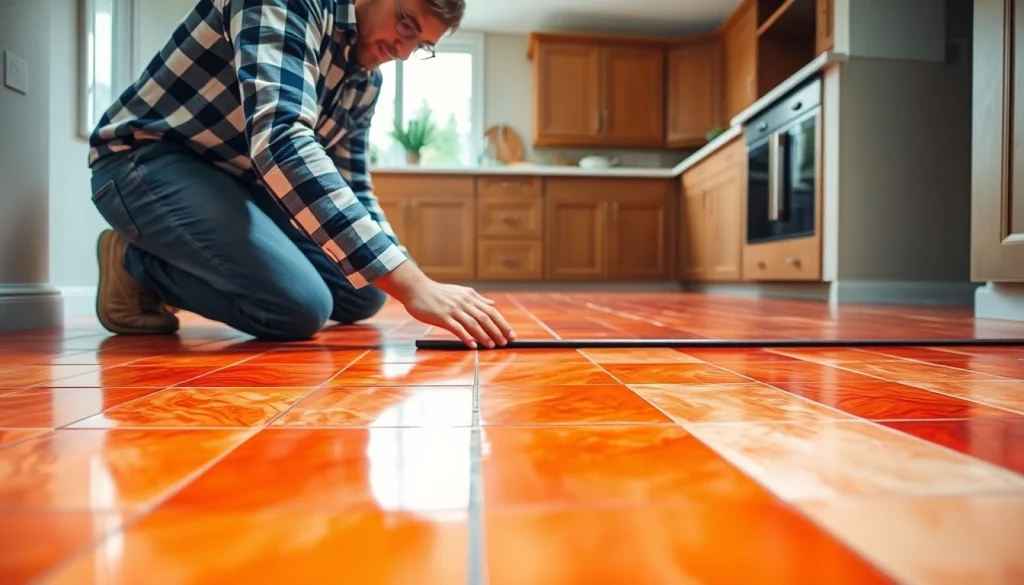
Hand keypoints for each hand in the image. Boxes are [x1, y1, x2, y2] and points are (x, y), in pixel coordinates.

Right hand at [375, 261, 514, 348]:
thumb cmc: (438, 293)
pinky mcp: (442, 316)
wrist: (416, 289)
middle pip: (485, 318)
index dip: (502, 323)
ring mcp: (453, 309)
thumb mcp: (461, 292)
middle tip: (506, 342)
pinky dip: (466, 337)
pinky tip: (472, 345)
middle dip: (497, 331)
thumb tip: (493, 305)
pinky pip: (456, 328)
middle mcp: (464, 302)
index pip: (491, 311)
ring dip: (484, 335)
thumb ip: (477, 299)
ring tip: (492, 346)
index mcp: (470, 297)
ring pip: (473, 323)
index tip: (511, 334)